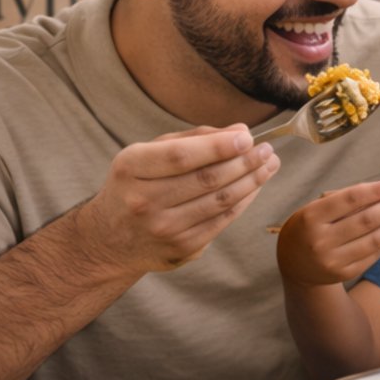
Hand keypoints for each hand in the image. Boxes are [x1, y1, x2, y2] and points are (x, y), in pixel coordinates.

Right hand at [76, 125, 279, 272]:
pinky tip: (255, 186)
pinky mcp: (181, 248)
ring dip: (252, 181)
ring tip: (270, 164)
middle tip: (268, 149)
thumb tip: (240, 132)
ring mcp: (163, 228)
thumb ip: (193, 139)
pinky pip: (222, 221)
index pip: (181, 156)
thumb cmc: (136, 185)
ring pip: (220, 201)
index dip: (219, 146)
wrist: (109, 239)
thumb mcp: (149, 154)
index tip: (248, 137)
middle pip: (207, 179)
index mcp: (131, 168)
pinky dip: (244, 201)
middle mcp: (143, 201)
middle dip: (245, 162)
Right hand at [276, 181, 379, 286]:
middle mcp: (320, 240)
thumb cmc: (309, 228)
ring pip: (375, 239)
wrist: (295, 266)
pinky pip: (374, 254)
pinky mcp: (345, 273)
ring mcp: (333, 260)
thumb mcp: (315, 209)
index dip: (374, 192)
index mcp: (311, 218)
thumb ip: (345, 199)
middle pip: (366, 220)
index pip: (348, 201)